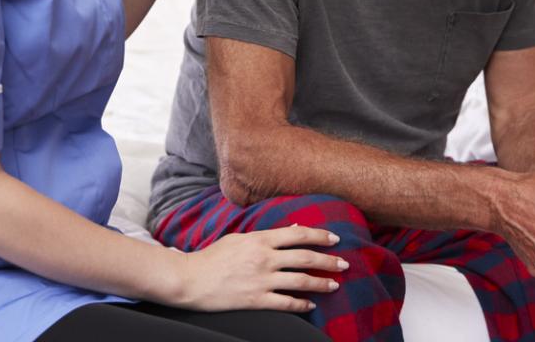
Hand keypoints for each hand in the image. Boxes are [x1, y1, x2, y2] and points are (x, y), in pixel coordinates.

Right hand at [176, 224, 347, 311]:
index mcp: (260, 239)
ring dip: (321, 283)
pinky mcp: (255, 300)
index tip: (334, 238)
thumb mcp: (239, 238)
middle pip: (305, 257)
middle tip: (344, 263)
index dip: (319, 235)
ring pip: (300, 281)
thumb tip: (293, 230)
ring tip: (334, 284)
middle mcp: (264, 258)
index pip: (298, 234)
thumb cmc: (212, 256)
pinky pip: (285, 303)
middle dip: (328, 260)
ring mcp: (261, 280)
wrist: (190, 279)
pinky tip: (311, 304)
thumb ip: (266, 235)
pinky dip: (301, 304)